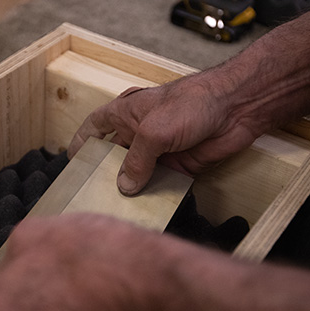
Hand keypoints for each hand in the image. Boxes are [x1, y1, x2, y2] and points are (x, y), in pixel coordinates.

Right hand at [67, 74, 260, 195]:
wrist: (237, 106)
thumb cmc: (192, 102)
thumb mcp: (153, 130)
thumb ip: (136, 160)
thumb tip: (125, 186)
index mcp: (125, 114)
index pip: (94, 127)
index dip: (82, 142)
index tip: (72, 162)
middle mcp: (139, 132)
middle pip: (114, 156)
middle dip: (105, 174)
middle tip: (93, 196)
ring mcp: (159, 149)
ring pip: (137, 173)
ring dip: (130, 188)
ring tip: (117, 208)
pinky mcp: (178, 164)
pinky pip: (160, 183)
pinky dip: (154, 194)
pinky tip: (146, 208)